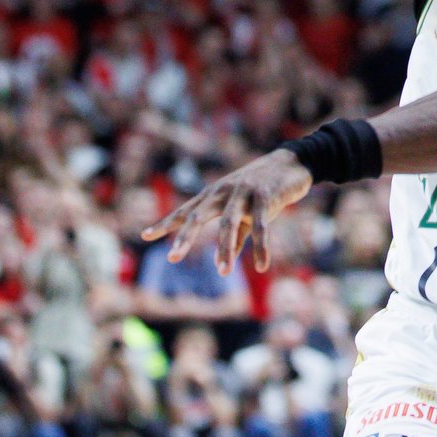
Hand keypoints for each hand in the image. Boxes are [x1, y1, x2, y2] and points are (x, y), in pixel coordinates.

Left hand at [141, 149, 310, 273]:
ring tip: (223, 272)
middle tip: (173, 257)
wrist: (292, 165)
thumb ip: (236, 236)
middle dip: (185, 236)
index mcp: (214, 195)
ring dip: (225, 249)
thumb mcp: (246, 212)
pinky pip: (261, 226)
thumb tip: (223, 262)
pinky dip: (261, 247)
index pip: (185, 210)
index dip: (165, 223)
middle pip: (198, 214)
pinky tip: (261, 266)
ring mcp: (243, 193)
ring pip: (228, 223)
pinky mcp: (264, 197)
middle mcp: (223, 192)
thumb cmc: (264, 190)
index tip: (145, 236)